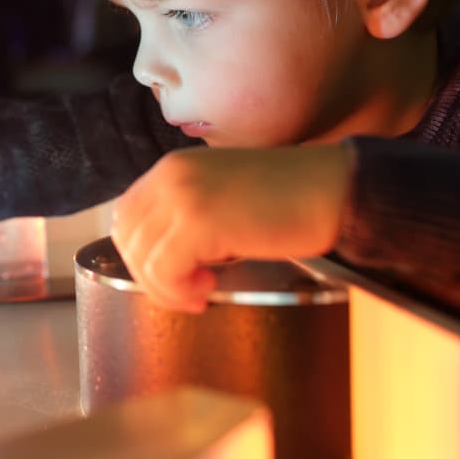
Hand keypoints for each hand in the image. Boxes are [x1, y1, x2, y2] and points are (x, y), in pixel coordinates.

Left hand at [111, 144, 352, 312]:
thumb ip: (186, 212)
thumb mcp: (221, 194)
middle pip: (128, 239)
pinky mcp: (199, 223)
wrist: (332, 189)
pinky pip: (163, 271)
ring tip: (203, 290)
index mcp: (173, 167)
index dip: (141, 252)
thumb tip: (160, 257)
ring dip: (166, 287)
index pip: (126, 216)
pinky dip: (178, 291)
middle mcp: (170, 175)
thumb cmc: (287, 199)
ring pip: (142, 258)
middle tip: (187, 290)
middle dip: (149, 275)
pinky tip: (208, 290)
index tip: (172, 273)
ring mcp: (182, 197)